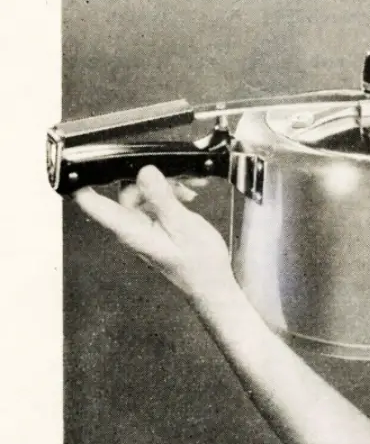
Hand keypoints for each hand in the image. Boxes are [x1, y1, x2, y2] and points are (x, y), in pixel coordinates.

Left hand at [72, 165, 236, 297]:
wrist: (212, 282)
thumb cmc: (199, 264)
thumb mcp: (183, 226)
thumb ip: (162, 199)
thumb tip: (145, 173)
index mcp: (131, 230)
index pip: (92, 203)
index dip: (83, 180)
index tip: (85, 161)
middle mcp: (132, 227)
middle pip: (124, 191)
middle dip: (149, 178)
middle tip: (176, 177)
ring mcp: (143, 226)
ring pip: (143, 193)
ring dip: (166, 184)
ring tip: (189, 189)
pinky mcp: (155, 225)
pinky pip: (155, 201)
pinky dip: (171, 192)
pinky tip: (188, 195)